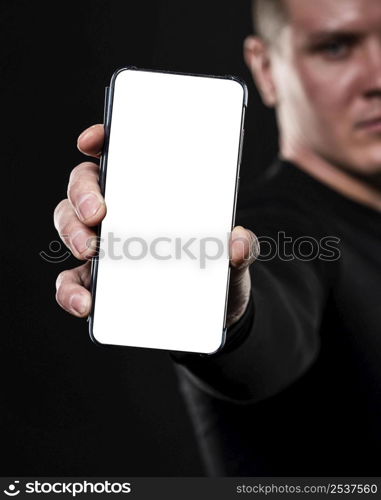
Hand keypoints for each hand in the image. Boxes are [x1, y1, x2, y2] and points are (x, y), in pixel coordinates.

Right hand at [54, 124, 259, 326]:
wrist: (214, 312)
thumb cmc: (217, 272)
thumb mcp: (233, 256)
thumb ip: (243, 247)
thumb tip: (237, 242)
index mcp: (152, 196)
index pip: (120, 158)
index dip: (101, 142)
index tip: (93, 141)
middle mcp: (122, 215)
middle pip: (85, 187)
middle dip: (83, 193)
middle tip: (97, 212)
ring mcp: (107, 247)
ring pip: (70, 225)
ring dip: (72, 233)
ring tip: (90, 250)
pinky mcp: (99, 283)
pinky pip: (72, 281)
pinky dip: (70, 290)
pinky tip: (85, 302)